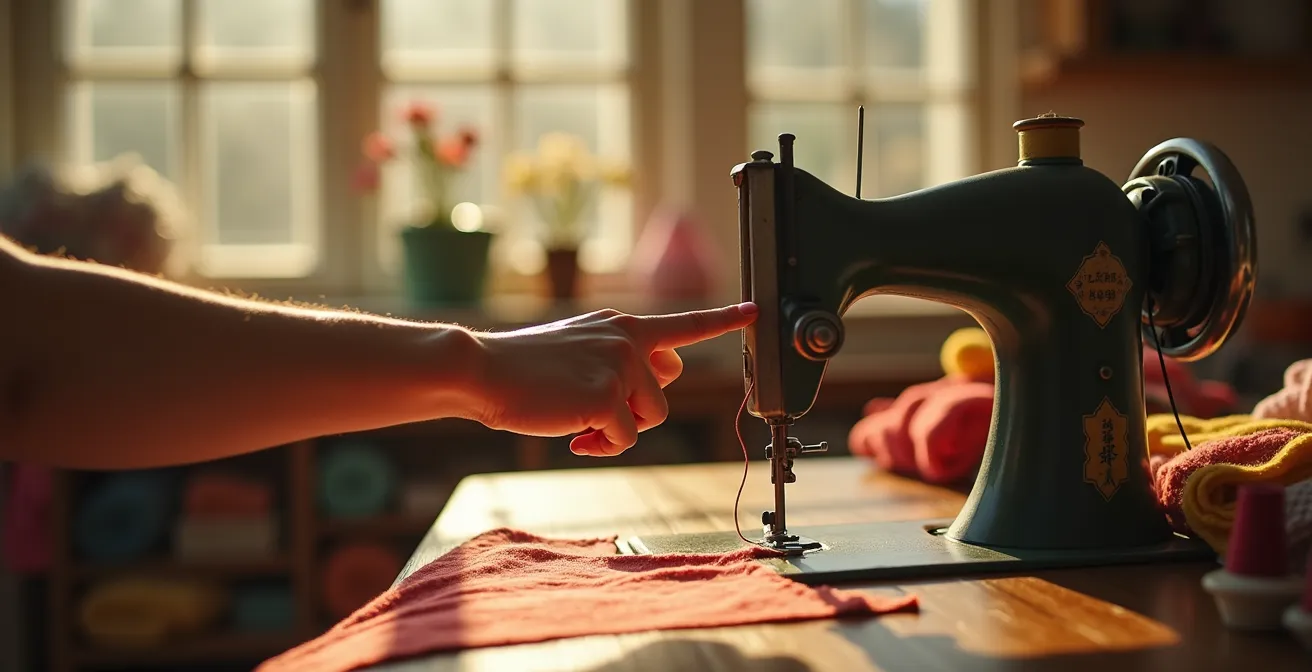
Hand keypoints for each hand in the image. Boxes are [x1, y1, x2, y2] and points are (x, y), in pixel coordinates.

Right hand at [468, 303, 757, 455]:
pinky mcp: (608, 397)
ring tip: (577, 421)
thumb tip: (658, 377)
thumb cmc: (524, 366)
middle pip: (664, 394)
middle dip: (636, 411)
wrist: (482, 369)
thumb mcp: (580, 346)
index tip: (753, 312)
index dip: (722, 321)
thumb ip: (622, 358)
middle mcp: (628, 340)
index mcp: (622, 326)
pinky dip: (600, 446)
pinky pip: (624, 439)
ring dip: (615, 431)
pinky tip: (573, 435)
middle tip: (594, 410)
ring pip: (647, 420)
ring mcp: (620, 366)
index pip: (684, 325)